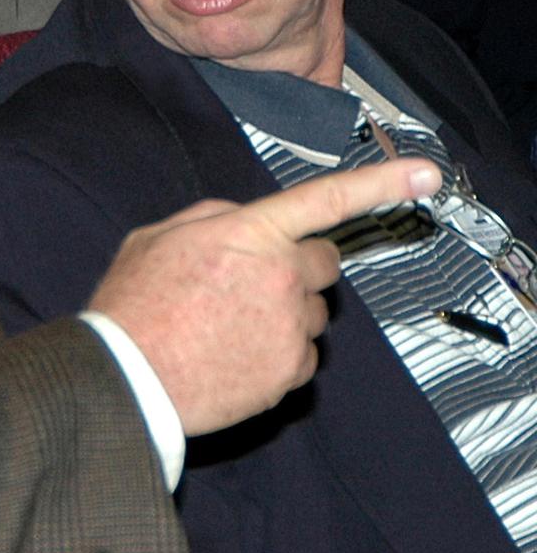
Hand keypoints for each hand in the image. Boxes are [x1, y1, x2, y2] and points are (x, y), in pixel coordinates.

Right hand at [90, 156, 440, 435]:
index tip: (424, 174)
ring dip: (285, 312)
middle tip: (250, 283)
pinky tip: (232, 354)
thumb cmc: (134, 305)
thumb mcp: (158, 237)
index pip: (325, 199)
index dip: (380, 182)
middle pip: (323, 262)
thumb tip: (247, 220)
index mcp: (249, 234)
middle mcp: (280, 276)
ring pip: (312, 311)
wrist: (127, 378)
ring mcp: (290, 328)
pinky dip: (277, 353)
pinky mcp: (290, 373)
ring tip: (229, 326)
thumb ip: (214, 218)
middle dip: (297, 267)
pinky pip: (302, 354)